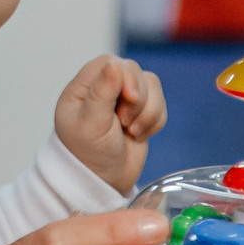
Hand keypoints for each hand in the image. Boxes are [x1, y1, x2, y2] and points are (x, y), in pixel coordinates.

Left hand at [54, 56, 166, 193]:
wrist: (104, 182)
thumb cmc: (88, 156)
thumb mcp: (90, 124)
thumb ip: (101, 92)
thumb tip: (114, 65)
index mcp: (83, 88)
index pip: (110, 62)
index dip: (125, 76)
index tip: (128, 98)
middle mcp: (103, 88)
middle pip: (134, 70)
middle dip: (137, 99)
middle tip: (124, 123)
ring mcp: (123, 100)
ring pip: (151, 85)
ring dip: (148, 111)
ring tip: (132, 132)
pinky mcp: (140, 112)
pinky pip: (160, 104)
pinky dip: (155, 120)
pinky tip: (139, 135)